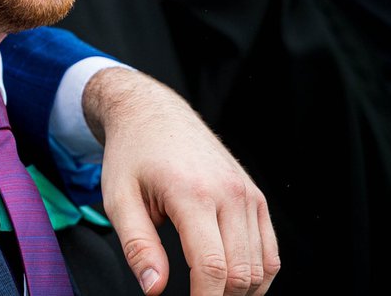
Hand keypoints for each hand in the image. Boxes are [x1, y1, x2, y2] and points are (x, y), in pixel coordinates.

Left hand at [83, 68, 276, 295]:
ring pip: (262, 267)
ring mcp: (247, 193)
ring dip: (241, 292)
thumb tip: (154, 288)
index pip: (211, 266)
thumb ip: (137, 246)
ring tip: (210, 293)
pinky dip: (258, 275)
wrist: (153, 113)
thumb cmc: (132, 154)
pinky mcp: (255, 195)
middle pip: (241, 272)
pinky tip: (232, 282)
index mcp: (192, 192)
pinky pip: (271, 250)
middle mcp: (229, 192)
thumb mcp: (119, 198)